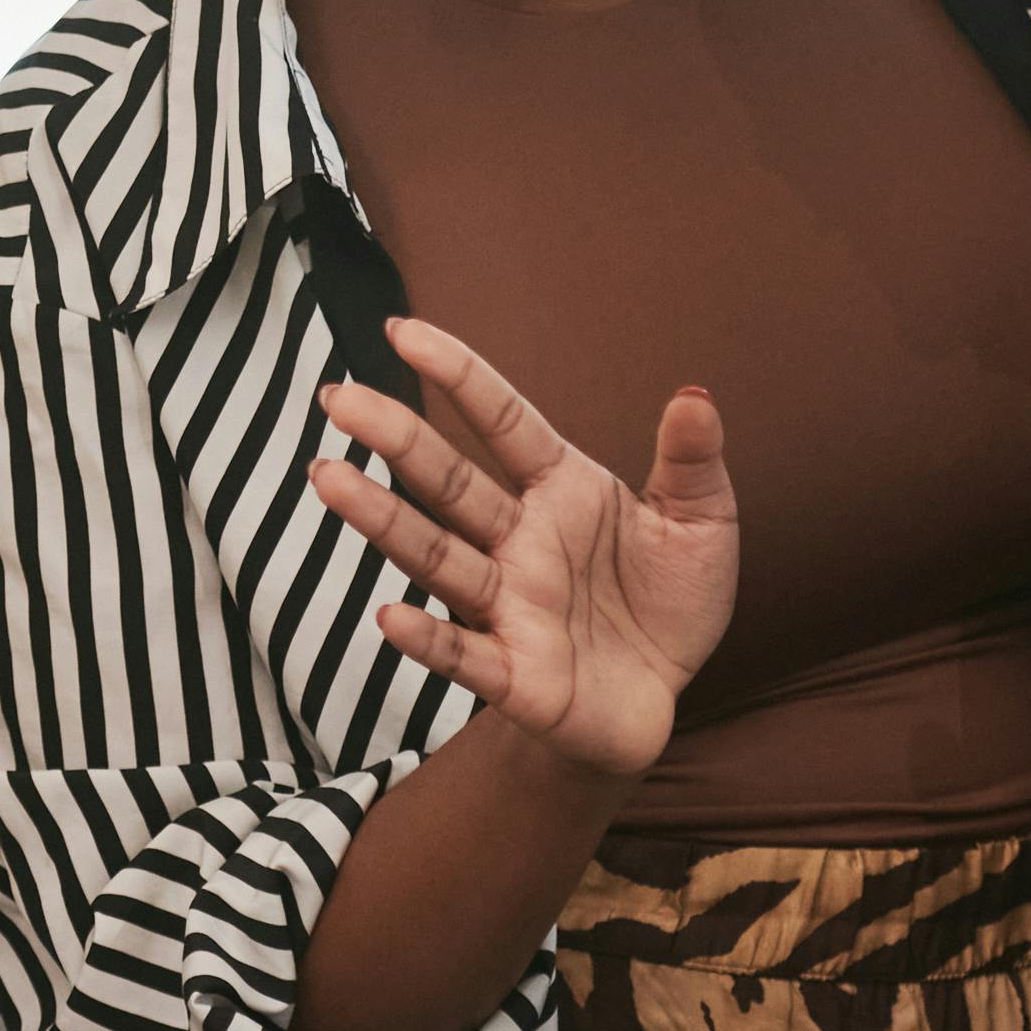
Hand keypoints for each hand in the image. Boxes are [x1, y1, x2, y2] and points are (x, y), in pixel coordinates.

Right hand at [304, 320, 738, 783]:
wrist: (661, 699)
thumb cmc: (671, 602)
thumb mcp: (704, 524)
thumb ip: (693, 461)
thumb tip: (696, 396)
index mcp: (562, 489)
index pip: (502, 420)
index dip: (458, 375)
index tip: (402, 330)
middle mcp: (520, 539)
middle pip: (448, 482)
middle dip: (395, 438)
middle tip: (338, 397)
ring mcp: (509, 606)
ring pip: (436, 556)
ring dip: (382, 520)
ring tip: (327, 479)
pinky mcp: (514, 676)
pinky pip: (464, 656)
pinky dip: (427, 639)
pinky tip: (389, 616)